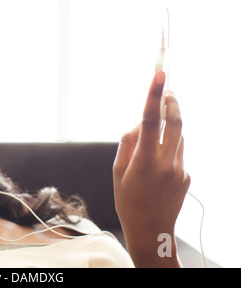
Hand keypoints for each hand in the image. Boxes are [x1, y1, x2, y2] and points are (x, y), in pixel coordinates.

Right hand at [113, 71, 190, 267]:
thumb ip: (127, 144)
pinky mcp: (187, 175)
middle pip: (175, 122)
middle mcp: (166, 163)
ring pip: (178, 137)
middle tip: (167, 89)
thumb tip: (138, 126)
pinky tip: (157, 165)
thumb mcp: (117, 172)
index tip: (160, 75)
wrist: (151, 231)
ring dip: (168, 128)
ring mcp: (180, 169)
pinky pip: (178, 152)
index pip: (149, 121)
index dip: (153, 95)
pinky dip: (168, 148)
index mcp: (144, 162)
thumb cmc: (128, 202)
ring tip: (153, 138)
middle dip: (171, 102)